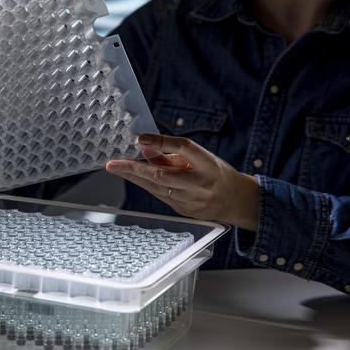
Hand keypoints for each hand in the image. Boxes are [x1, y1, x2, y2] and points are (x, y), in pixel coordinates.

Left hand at [105, 134, 259, 230]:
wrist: (236, 201)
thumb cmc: (216, 173)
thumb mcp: (200, 158)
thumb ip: (172, 154)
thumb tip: (145, 148)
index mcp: (208, 164)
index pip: (184, 148)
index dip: (161, 142)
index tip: (140, 139)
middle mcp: (200, 184)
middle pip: (163, 174)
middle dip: (135, 168)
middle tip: (114, 163)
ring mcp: (192, 200)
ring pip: (156, 188)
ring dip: (134, 177)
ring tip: (115, 167)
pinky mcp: (184, 211)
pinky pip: (160, 196)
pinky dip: (145, 185)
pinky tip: (132, 177)